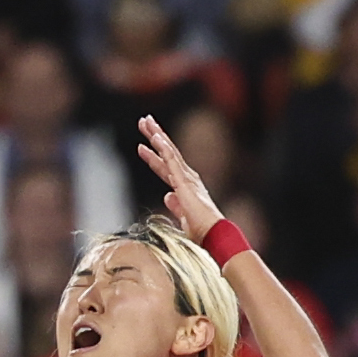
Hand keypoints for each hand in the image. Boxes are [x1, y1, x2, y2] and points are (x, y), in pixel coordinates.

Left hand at [135, 116, 224, 239]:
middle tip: (144, 121)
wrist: (214, 235)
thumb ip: (176, 206)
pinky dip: (163, 148)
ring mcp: (187, 178)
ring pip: (169, 152)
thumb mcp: (184, 218)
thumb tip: (168, 196)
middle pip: (167, 153)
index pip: (166, 167)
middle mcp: (188, 179)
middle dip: (155, 136)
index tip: (142, 146)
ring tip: (145, 121)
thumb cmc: (203, 232)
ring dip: (157, 135)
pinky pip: (172, 160)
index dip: (153, 156)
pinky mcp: (186, 181)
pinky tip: (156, 136)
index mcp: (186, 188)